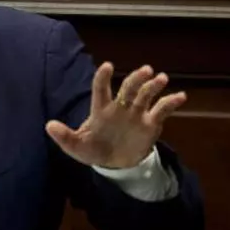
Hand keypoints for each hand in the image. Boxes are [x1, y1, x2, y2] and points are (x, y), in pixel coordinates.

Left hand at [46, 63, 185, 168]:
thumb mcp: (76, 147)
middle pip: (129, 88)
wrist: (114, 164)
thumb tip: (48, 125)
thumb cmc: (93, 149)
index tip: (108, 66)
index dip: (103, 78)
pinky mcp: (150, 123)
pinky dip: (171, 102)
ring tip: (161, 78)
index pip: (101, 89)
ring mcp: (136, 113)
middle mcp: (120, 107)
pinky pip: (162, 109)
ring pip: (146, 94)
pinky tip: (180, 97)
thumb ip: (64, 136)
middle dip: (136, 78)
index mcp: (101, 109)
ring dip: (154, 86)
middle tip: (145, 70)